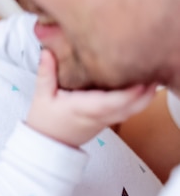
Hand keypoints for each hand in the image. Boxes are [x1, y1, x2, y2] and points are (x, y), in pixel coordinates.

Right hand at [26, 50, 156, 147]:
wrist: (48, 144)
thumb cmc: (45, 121)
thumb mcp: (42, 95)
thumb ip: (46, 72)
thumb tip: (47, 52)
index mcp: (84, 108)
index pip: (112, 102)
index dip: (130, 92)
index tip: (140, 79)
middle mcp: (99, 116)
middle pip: (131, 107)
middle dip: (146, 92)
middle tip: (153, 73)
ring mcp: (106, 120)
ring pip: (133, 110)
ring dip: (145, 96)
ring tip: (151, 76)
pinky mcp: (108, 121)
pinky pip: (128, 111)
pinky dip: (138, 100)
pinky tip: (140, 87)